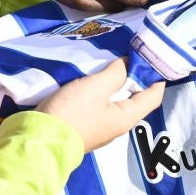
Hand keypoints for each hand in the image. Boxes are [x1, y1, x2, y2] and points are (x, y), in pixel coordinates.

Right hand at [37, 59, 166, 151]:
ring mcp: (99, 128)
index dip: (156, 77)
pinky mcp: (83, 127)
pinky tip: (91, 80)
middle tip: (129, 55)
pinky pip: (99, 106)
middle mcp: (116, 125)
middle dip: (135, 78)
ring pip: (115, 102)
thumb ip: (116, 73)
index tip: (153, 58)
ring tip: (109, 63)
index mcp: (126, 118)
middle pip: (134, 99)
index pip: (153, 97)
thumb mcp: (96, 87)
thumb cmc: (72, 113)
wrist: (39, 140)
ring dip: (115, 84)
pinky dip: (100, 92)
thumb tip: (128, 65)